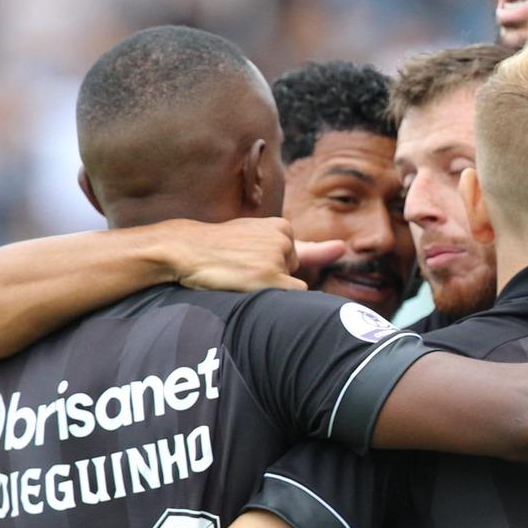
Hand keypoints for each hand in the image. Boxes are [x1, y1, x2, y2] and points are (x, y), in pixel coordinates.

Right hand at [167, 218, 347, 292]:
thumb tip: (343, 248)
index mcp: (282, 227)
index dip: (266, 266)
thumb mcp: (260, 237)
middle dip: (271, 278)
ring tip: (238, 276)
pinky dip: (273, 300)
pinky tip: (247, 287)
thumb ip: (305, 247)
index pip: (294, 259)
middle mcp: (284, 239)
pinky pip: (288, 298)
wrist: (184, 249)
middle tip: (239, 269)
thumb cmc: (221, 247)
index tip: (245, 260)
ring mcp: (277, 257)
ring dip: (268, 289)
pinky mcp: (269, 276)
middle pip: (292, 275)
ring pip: (290, 288)